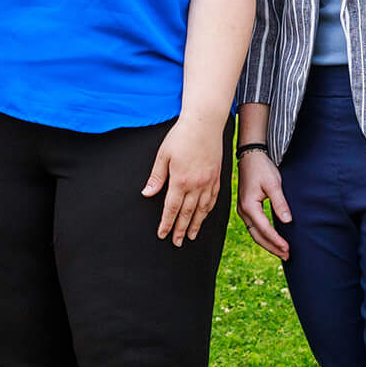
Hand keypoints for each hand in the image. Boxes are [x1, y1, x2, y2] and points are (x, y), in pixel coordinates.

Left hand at [143, 114, 223, 246]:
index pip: (172, 209)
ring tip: (192, 236)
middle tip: (177, 243)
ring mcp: (209, 182)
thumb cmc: (181, 137)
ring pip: (202, 210)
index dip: (166, 223)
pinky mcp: (217, 177)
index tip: (162, 235)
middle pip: (188, 214)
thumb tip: (147, 194)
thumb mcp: (163, 156)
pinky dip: (208, 211)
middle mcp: (196, 185)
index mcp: (180, 181)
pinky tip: (205, 216)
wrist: (204, 123)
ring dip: (196, 224)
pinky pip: (213, 199)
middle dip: (181, 230)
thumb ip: (156, 177)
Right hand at [236, 149, 291, 259]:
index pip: (264, 229)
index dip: (276, 240)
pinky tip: (273, 239)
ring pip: (255, 233)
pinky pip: (254, 227)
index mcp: (249, 206)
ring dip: (268, 243)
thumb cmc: (262, 168)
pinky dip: (263, 235)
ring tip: (282, 252)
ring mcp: (243, 210)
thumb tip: (287, 221)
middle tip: (287, 256)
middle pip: (257, 236)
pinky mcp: (246, 208)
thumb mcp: (274, 184)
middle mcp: (243, 211)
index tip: (288, 249)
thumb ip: (280, 203)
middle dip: (272, 247)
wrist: (250, 156)